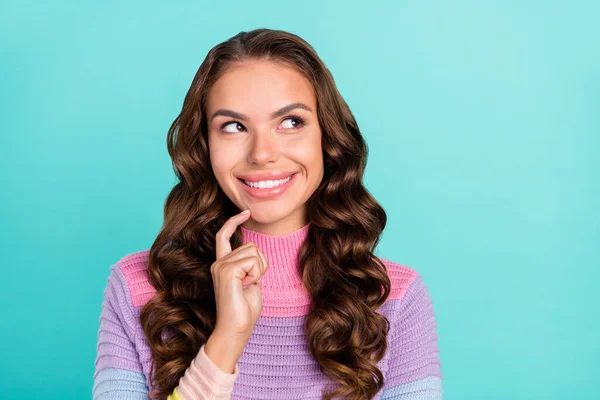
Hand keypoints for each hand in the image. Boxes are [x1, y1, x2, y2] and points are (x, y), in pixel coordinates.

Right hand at [210, 209, 268, 338]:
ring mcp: (221, 266)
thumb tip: (256, 255)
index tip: (246, 212)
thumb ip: (250, 267)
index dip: (234, 222)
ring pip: (254, 252)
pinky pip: (253, 261)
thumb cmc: (245, 310)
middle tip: (251, 285)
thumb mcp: (251, 283)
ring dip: (259, 270)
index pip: (224, 235)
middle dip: (260, 265)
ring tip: (247, 287)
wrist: (236, 329)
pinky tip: (246, 287)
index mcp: (223, 264)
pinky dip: (256, 274)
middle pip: (252, 246)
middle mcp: (219, 262)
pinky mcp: (226, 270)